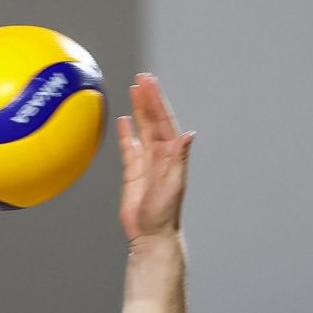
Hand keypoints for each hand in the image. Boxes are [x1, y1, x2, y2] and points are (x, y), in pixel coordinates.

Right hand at [117, 74, 194, 245]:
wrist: (150, 234)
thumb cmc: (164, 213)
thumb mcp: (173, 182)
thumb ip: (179, 157)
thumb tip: (188, 135)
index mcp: (171, 154)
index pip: (164, 120)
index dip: (157, 100)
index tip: (149, 82)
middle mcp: (160, 154)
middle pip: (153, 119)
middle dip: (148, 98)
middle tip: (142, 78)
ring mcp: (146, 162)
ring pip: (143, 128)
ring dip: (139, 110)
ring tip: (134, 90)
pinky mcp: (133, 172)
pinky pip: (130, 146)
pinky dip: (127, 133)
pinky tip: (123, 120)